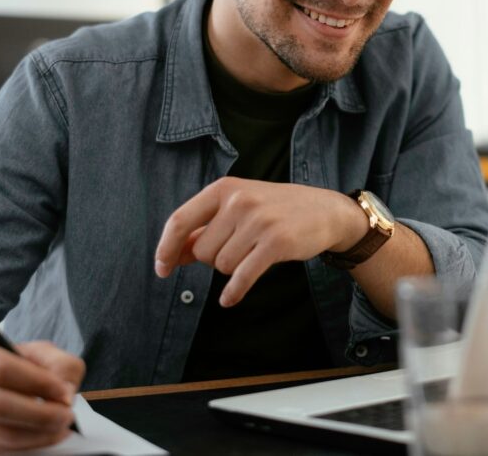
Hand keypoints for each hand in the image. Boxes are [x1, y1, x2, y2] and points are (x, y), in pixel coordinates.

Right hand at [0, 339, 84, 453]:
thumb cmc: (3, 364)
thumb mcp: (32, 351)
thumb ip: (58, 363)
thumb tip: (66, 392)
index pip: (2, 369)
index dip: (38, 382)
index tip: (64, 391)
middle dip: (41, 415)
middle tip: (66, 415)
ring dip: (37, 434)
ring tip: (60, 427)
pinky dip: (26, 444)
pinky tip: (44, 435)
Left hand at [154, 177, 368, 305]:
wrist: (325, 210)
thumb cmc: (275, 210)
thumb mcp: (238, 208)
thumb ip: (205, 228)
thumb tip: (173, 254)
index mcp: (224, 188)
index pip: (180, 220)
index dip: (165, 248)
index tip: (162, 269)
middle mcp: (239, 201)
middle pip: (202, 251)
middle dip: (214, 259)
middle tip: (238, 249)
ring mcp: (258, 221)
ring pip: (222, 265)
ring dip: (232, 269)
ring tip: (253, 253)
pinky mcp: (276, 242)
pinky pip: (242, 277)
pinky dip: (233, 292)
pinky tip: (229, 300)